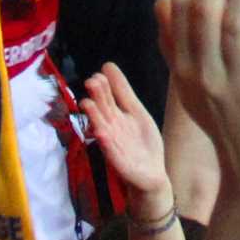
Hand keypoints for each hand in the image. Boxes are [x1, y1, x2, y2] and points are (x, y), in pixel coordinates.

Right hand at [77, 64, 172, 217]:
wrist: (151, 174)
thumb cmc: (142, 142)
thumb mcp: (137, 113)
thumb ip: (123, 92)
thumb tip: (107, 66)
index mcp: (119, 114)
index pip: (111, 96)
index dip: (107, 85)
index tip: (102, 71)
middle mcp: (113, 127)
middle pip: (104, 108)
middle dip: (98, 96)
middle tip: (92, 81)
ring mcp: (114, 143)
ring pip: (102, 127)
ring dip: (95, 117)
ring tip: (88, 104)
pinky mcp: (118, 160)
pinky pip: (110, 150)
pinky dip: (105, 142)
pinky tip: (101, 132)